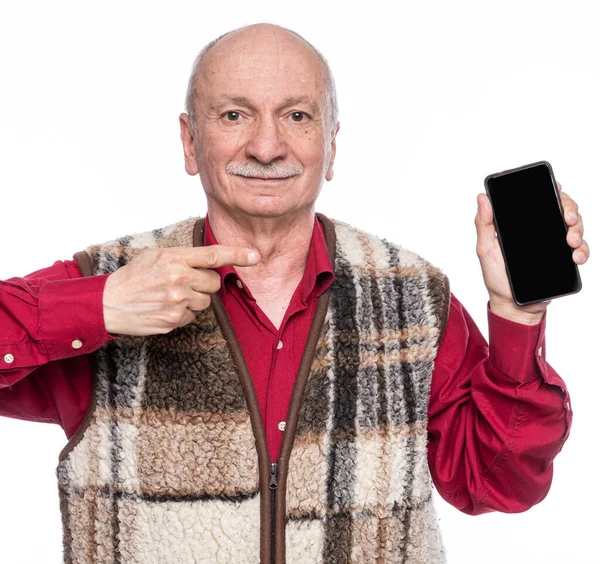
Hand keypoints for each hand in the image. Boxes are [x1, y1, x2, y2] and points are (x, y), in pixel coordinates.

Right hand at [102, 246, 259, 335]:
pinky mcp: (175, 319)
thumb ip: (182, 256)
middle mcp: (179, 278)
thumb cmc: (133, 277)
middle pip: (214, 282)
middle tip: (182, 283)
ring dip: (194, 299)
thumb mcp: (155, 255)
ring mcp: (178, 301)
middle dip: (204, 283)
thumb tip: (209, 259)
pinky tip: (165, 308)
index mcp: (175, 258)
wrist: (108, 303)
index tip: (255, 256)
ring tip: (170, 296)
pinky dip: (183, 314)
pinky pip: (193, 316)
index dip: (237, 255)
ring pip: (205, 301)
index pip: (213, 255)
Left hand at [475, 182, 588, 324]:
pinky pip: (580, 250)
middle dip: (570, 209)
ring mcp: (554, 245)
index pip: (541, 200)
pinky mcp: (564, 261)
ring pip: (575, 227)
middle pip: (563, 210)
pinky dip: (582, 251)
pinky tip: (576, 256)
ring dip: (577, 229)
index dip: (552, 190)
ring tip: (570, 240)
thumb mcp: (485, 249)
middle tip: (566, 218)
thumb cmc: (496, 277)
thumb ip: (483, 224)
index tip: (556, 187)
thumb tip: (482, 197)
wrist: (512, 305)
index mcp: (523, 225)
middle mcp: (541, 232)